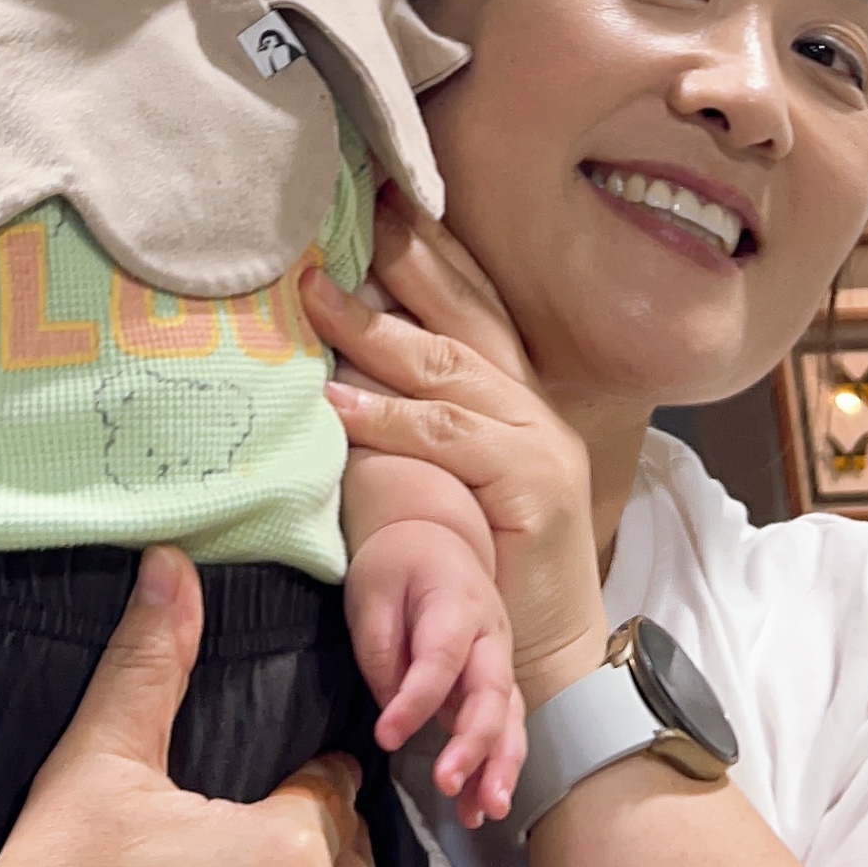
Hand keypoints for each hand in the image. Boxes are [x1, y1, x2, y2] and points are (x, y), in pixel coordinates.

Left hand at [306, 200, 611, 706]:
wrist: (552, 664)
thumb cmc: (492, 574)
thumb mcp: (455, 483)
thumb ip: (424, 426)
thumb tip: (346, 370)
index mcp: (518, 399)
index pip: (476, 305)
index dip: (431, 252)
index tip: (381, 202)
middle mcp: (534, 408)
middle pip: (469, 316)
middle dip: (408, 262)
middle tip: (347, 218)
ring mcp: (539, 445)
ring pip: (452, 370)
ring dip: (377, 332)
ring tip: (315, 300)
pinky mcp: (533, 490)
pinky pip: (451, 441)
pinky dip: (391, 418)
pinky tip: (339, 403)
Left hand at [344, 521, 524, 828]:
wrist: (437, 539)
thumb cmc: (399, 564)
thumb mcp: (372, 589)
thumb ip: (381, 650)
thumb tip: (394, 712)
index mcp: (456, 605)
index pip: (441, 659)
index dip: (417, 700)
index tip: (385, 736)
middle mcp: (490, 638)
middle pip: (492, 694)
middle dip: (475, 744)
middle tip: (449, 784)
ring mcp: (499, 663)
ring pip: (510, 719)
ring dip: (501, 767)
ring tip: (485, 811)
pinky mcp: (497, 685)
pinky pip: (505, 729)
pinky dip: (497, 769)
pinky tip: (481, 807)